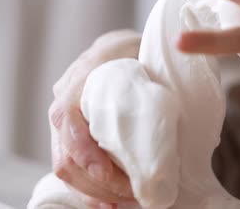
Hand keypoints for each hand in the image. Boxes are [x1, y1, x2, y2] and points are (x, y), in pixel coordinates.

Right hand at [49, 30, 140, 206]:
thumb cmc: (138, 50)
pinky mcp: (70, 135)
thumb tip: (176, 126)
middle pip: (64, 153)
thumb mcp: (147, 55)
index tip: (108, 174)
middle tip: (133, 194)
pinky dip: (91, 189)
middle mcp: (64, 99)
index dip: (84, 151)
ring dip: (94, 191)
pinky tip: (112, 201)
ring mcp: (64, 119)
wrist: (121, 47)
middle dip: (96, 183)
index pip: (66, 118)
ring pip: (65, 167)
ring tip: (126, 202)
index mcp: (81, 76)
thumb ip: (153, 82)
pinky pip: (72, 168)